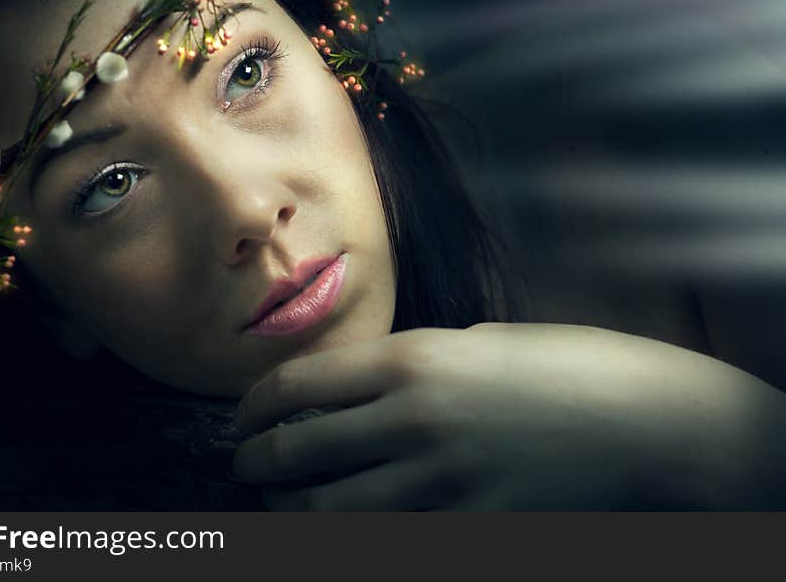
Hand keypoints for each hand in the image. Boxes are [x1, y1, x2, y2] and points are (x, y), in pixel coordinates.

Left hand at [232, 323, 785, 509]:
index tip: (242, 417)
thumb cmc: (563, 366)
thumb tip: (353, 391)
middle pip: (295, 450)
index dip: (253, 405)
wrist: (645, 422)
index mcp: (413, 358)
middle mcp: (414, 418)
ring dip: (287, 508)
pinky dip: (346, 538)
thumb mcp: (475, 344)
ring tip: (279, 503)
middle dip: (254, 462)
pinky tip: (338, 528)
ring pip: (323, 510)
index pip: (297, 385)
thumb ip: (408, 369)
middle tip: (245, 465)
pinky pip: (381, 541)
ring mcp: (440, 481)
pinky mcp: (468, 528)